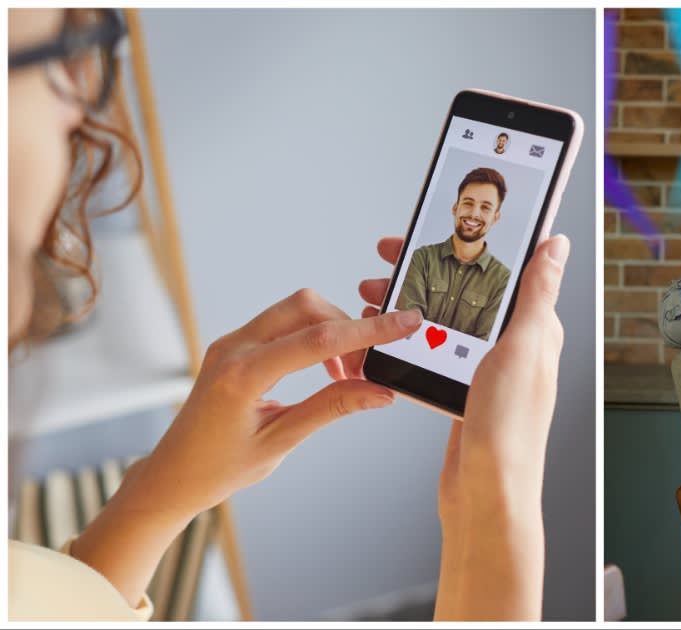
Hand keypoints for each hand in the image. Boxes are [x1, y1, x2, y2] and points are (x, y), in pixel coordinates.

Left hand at [74, 289, 420, 605]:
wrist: (172, 475)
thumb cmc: (218, 468)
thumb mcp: (281, 442)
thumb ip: (332, 408)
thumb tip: (381, 391)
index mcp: (244, 375)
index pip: (319, 340)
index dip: (369, 330)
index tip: (406, 323)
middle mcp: (234, 348)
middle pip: (307, 306)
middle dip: (348, 327)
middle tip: (369, 368)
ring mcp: (232, 342)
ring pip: (296, 309)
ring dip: (331, 332)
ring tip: (348, 376)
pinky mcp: (235, 345)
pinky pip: (283, 324)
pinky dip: (313, 338)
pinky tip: (327, 372)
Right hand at [361, 234, 571, 619]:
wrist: (487, 493)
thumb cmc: (510, 427)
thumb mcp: (524, 347)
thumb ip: (536, 294)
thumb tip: (555, 245)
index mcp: (537, 331)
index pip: (505, 270)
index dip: (470, 244)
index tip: (433, 226)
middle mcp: (515, 348)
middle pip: (467, 292)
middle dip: (425, 271)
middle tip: (386, 257)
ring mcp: (488, 371)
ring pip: (445, 320)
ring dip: (409, 304)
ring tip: (370, 295)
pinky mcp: (465, 394)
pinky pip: (434, 353)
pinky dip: (409, 338)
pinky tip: (384, 334)